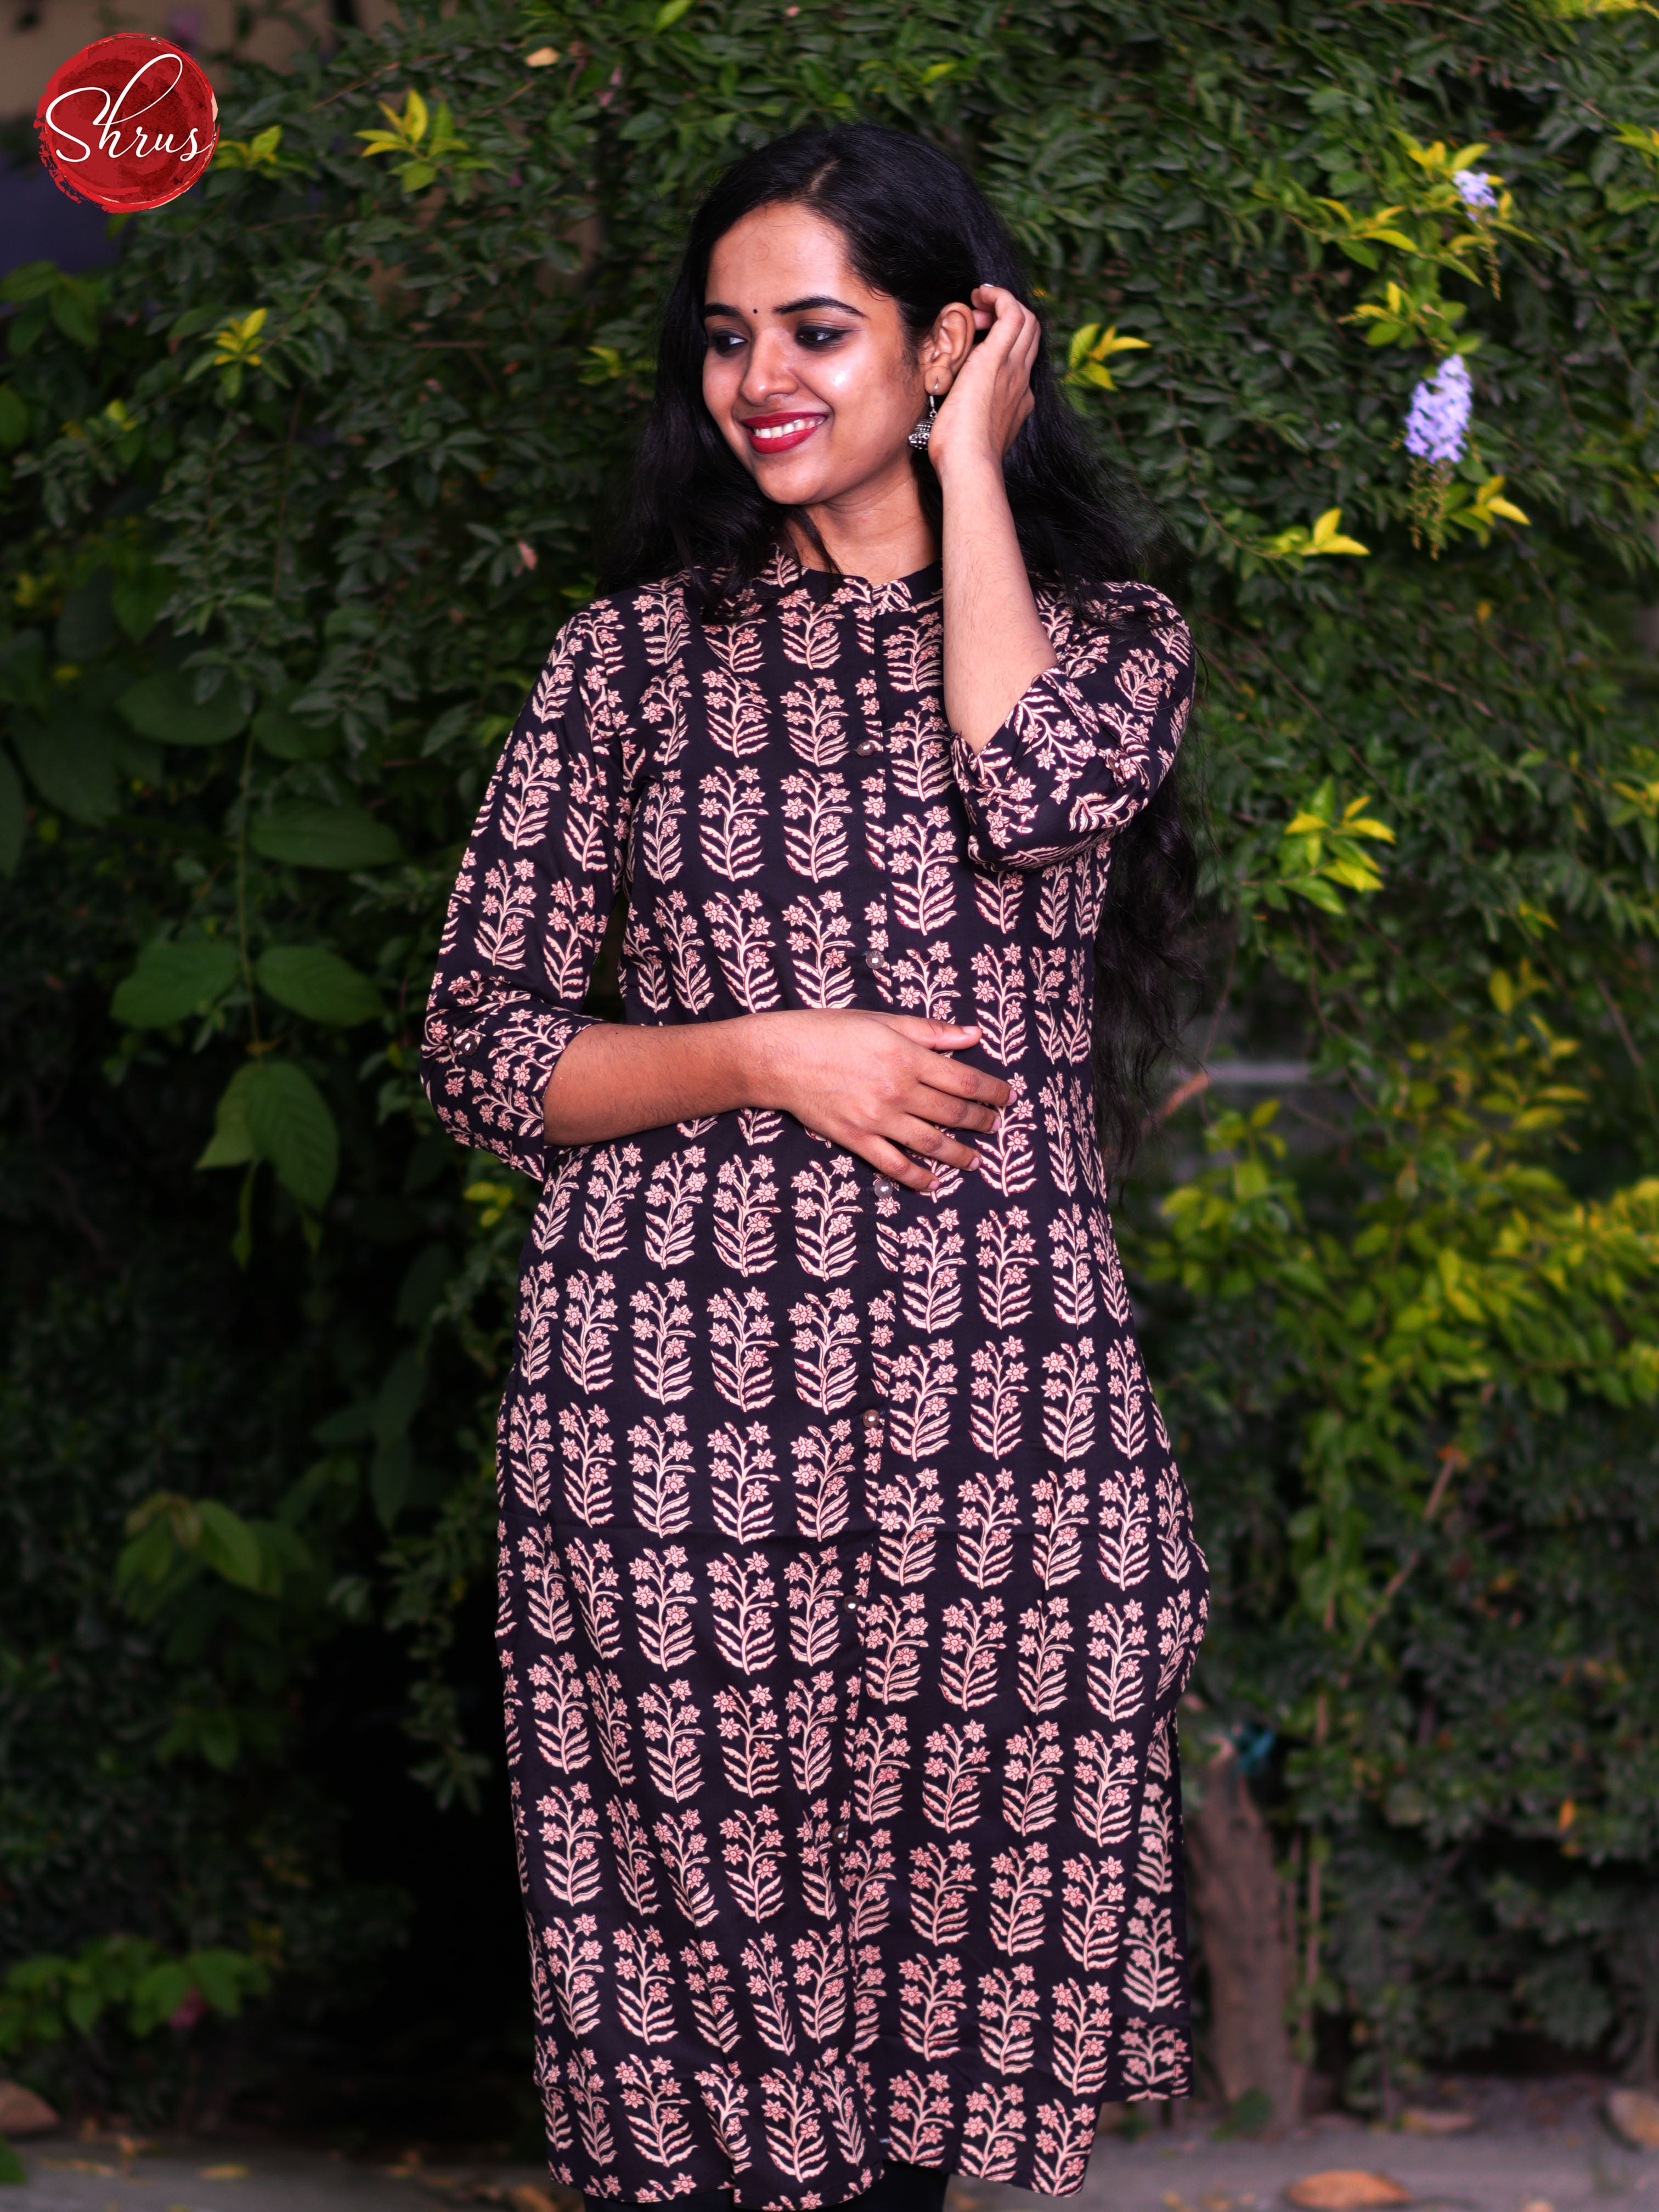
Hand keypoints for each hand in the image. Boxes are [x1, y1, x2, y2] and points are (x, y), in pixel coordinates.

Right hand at [746, 1009, 1010, 1191]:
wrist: (781, 1057)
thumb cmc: (830, 1031)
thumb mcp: (884, 1020)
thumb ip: (931, 1031)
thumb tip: (973, 1035)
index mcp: (909, 1057)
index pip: (965, 1081)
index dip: (992, 1092)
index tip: (1007, 1097)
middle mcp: (899, 1090)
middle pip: (954, 1114)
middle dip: (981, 1122)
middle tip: (994, 1126)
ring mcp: (879, 1118)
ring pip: (931, 1143)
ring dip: (959, 1155)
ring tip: (976, 1161)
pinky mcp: (857, 1138)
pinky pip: (894, 1164)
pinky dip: (917, 1177)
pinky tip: (932, 1182)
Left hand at [926, 284, 1039, 479]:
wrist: (969, 466)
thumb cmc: (958, 459)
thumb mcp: (966, 432)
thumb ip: (965, 414)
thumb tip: (949, 404)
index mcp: (1016, 400)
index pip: (1020, 360)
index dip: (1003, 342)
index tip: (977, 338)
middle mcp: (1020, 382)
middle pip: (1030, 334)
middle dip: (1007, 316)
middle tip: (978, 314)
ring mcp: (1012, 369)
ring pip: (1026, 320)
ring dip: (1004, 302)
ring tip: (978, 299)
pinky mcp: (997, 359)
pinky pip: (1011, 312)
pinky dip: (999, 296)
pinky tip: (979, 292)